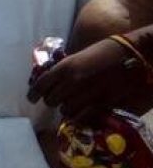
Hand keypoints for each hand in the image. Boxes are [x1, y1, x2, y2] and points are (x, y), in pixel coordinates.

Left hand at [27, 36, 152, 120]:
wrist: (135, 52)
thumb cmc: (106, 50)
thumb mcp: (80, 55)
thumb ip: (65, 69)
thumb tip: (52, 80)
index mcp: (66, 66)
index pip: (40, 85)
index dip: (33, 94)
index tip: (32, 98)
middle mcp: (73, 82)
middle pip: (50, 101)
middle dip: (53, 100)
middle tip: (59, 97)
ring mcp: (87, 94)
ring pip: (65, 111)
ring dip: (66, 108)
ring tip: (73, 103)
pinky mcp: (102, 103)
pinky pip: (81, 117)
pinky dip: (79, 116)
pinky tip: (82, 111)